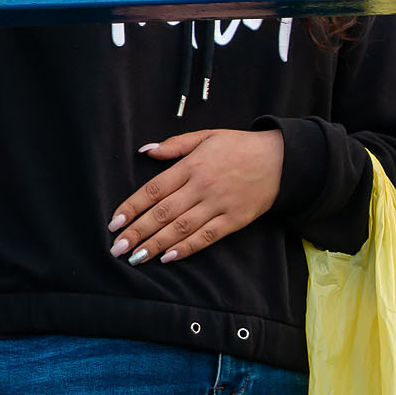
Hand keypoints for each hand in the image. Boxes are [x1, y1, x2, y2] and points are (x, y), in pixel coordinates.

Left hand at [108, 127, 284, 264]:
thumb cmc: (238, 146)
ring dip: (156, 244)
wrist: (281, 159)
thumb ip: (174, 145)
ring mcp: (218, 204)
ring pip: (181, 228)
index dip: (132, 208)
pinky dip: (187, 248)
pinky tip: (168, 257)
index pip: (153, 190)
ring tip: (135, 257)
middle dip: (137, 232)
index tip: (114, 223)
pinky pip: (207, 237)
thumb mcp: (205, 136)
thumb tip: (145, 150)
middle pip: (162, 213)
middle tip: (116, 248)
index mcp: (191, 166)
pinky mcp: (235, 220)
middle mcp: (201, 186)